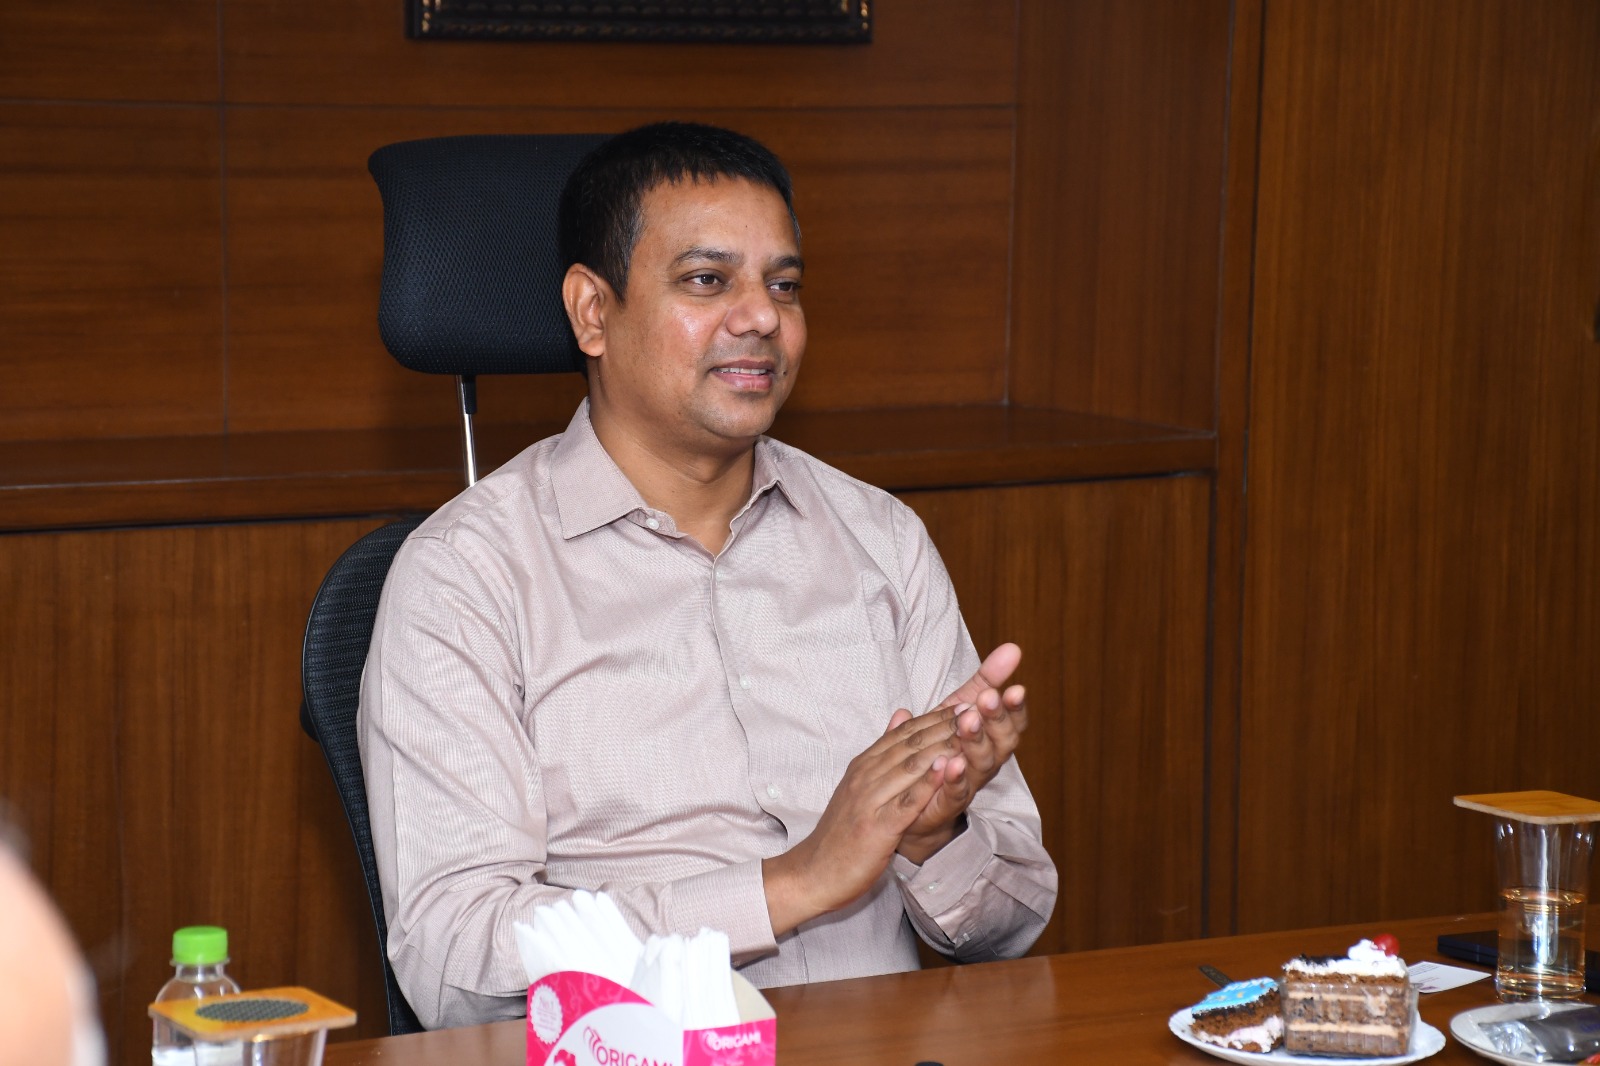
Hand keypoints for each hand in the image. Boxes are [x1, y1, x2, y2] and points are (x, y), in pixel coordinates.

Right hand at [762, 708, 962, 935]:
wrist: (814, 872)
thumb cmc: (842, 832)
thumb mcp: (860, 785)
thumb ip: (882, 750)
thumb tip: (902, 714)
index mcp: (864, 765)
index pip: (904, 733)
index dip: (935, 717)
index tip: (963, 703)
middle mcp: (865, 776)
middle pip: (910, 744)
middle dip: (944, 725)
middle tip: (975, 708)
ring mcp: (870, 800)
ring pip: (910, 766)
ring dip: (942, 746)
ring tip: (969, 730)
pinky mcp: (876, 827)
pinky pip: (906, 802)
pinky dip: (927, 784)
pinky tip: (947, 769)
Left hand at [892, 643, 1028, 862]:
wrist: (914, 805)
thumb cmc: (941, 750)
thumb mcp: (961, 707)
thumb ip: (984, 681)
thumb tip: (1013, 648)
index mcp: (990, 738)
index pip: (1011, 722)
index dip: (1014, 707)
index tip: (1015, 687)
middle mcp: (985, 762)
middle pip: (1002, 742)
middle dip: (996, 719)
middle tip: (989, 698)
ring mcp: (968, 785)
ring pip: (981, 765)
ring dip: (976, 742)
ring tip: (969, 721)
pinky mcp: (945, 805)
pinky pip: (954, 793)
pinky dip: (954, 778)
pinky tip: (951, 761)